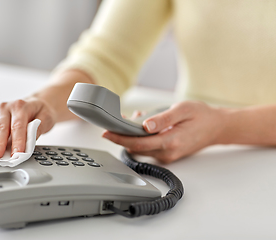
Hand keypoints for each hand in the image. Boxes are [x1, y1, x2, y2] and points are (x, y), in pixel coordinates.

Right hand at [0, 97, 56, 159]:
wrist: (35, 103)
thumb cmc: (40, 111)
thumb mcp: (47, 117)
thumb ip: (39, 128)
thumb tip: (31, 140)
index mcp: (20, 106)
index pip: (18, 126)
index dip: (17, 141)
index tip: (17, 153)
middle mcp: (6, 108)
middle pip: (1, 128)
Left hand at [102, 101, 225, 162]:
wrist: (217, 127)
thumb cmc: (202, 116)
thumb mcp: (183, 110)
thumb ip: (163, 119)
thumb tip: (145, 125)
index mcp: (171, 142)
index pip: (139, 143)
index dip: (120, 138)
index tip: (106, 132)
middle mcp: (168, 153)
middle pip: (136, 148)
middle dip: (123, 136)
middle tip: (117, 121)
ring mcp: (168, 156)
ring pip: (141, 148)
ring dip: (132, 136)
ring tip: (135, 119)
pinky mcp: (167, 154)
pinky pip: (149, 148)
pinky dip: (142, 138)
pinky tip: (145, 125)